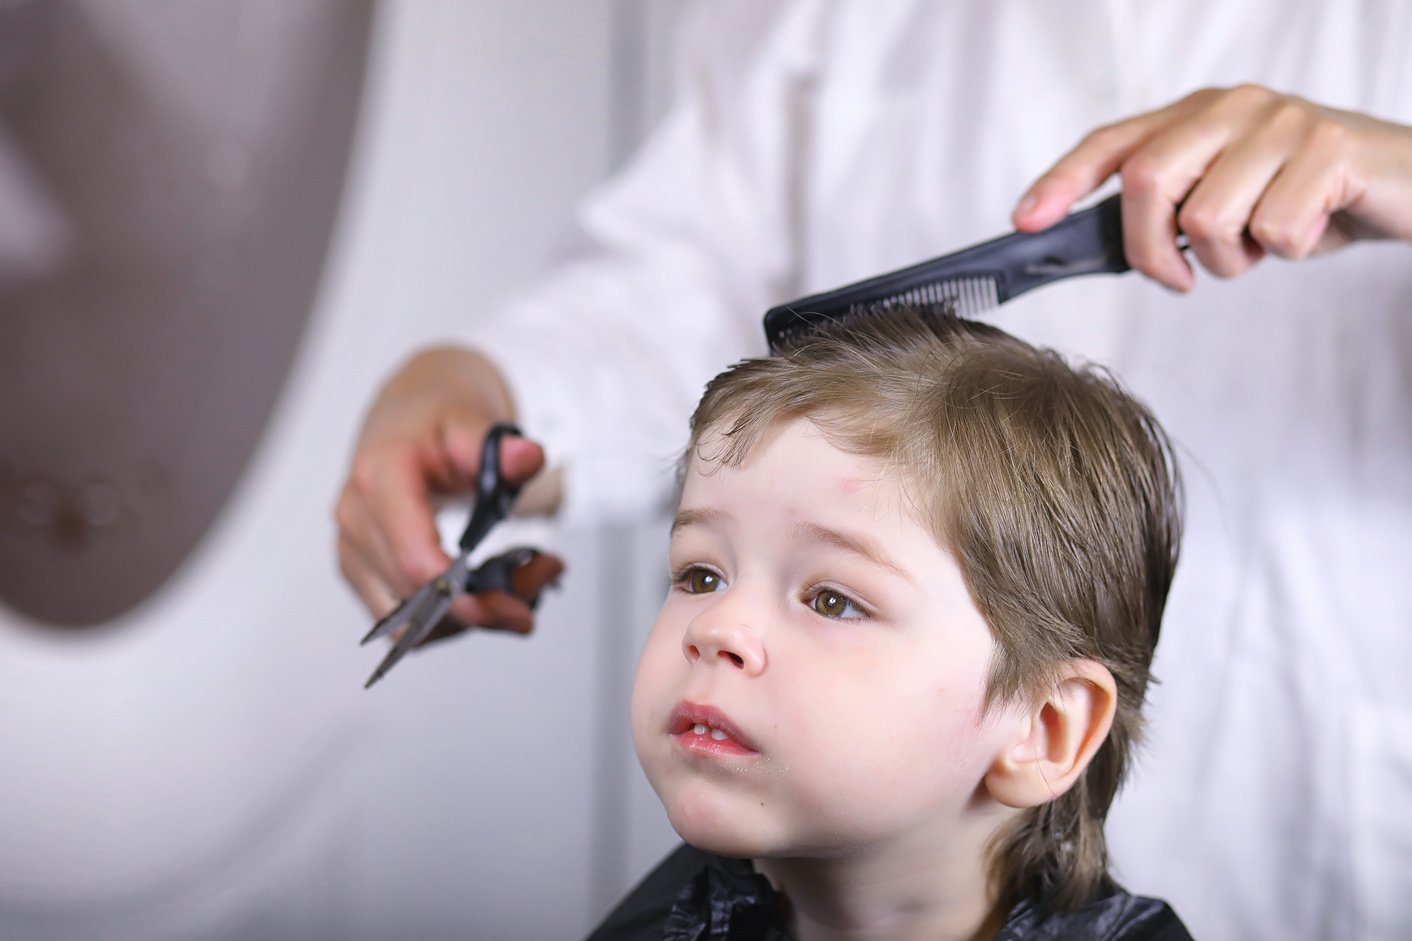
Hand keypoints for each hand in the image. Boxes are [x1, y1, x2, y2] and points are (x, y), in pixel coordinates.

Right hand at [334, 345, 557, 632]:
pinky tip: (486, 593)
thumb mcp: (470, 419)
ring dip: (471, 618)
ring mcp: (354, 551)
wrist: (406, 418)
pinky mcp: (363, 573)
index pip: (413, 559)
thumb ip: (498, 445)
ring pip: (411, 623)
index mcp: (379, 480)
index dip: (462, 595)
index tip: (515, 604)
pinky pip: (405, 624)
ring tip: (523, 583)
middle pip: (417, 598)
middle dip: (487, 605)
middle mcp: (357, 520)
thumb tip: (527, 458)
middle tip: (544, 576)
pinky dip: (451, 621)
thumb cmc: (434, 419)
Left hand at [1013, 85, 1411, 290]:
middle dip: (1151, 249)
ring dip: (1232, 258)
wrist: (1407, 184)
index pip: (1112, 143)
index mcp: (1197, 115)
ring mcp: (1281, 121)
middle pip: (1146, 182)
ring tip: (1264, 244)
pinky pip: (1273, 229)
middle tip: (1179, 278)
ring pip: (1208, 216)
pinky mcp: (1327, 146)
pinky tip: (1310, 232)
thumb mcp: (1230, 199)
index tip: (1025, 220)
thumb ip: (1172, 206)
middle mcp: (1232, 106)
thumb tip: (1101, 242)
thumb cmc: (1308, 198)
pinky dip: (1287, 252)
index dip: (1061, 181)